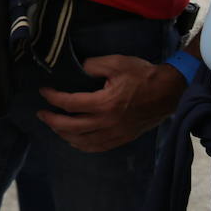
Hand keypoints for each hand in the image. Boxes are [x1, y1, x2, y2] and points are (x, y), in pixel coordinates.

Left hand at [38, 55, 185, 151]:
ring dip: (65, 135)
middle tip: (41, 113)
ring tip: (54, 126)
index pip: (70, 104)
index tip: (43, 91)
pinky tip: (75, 140)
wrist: (169, 91)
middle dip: (52, 121)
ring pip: (84, 141)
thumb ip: (91, 65)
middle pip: (72, 127)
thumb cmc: (142, 75)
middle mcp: (108, 122)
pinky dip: (83, 145)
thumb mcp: (115, 63)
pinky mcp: (123, 138)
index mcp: (104, 103)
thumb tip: (75, 70)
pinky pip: (99, 147)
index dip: (52, 97)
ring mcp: (116, 133)